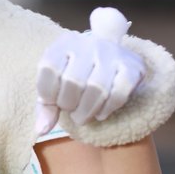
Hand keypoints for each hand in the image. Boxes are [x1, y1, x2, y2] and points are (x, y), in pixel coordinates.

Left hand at [35, 7, 145, 135]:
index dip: (48, 93)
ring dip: (86, 111)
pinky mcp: (133, 66)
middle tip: (71, 109)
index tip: (53, 100)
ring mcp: (112, 52)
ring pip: (97, 89)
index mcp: (64, 43)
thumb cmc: (75, 75)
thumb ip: (45, 106)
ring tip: (83, 115)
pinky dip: (107, 109)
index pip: (49, 68)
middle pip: (73, 81)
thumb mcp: (55, 85)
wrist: (109, 59)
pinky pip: (119, 94)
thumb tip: (41, 130)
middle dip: (69, 104)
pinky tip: (101, 112)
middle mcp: (88, 42)